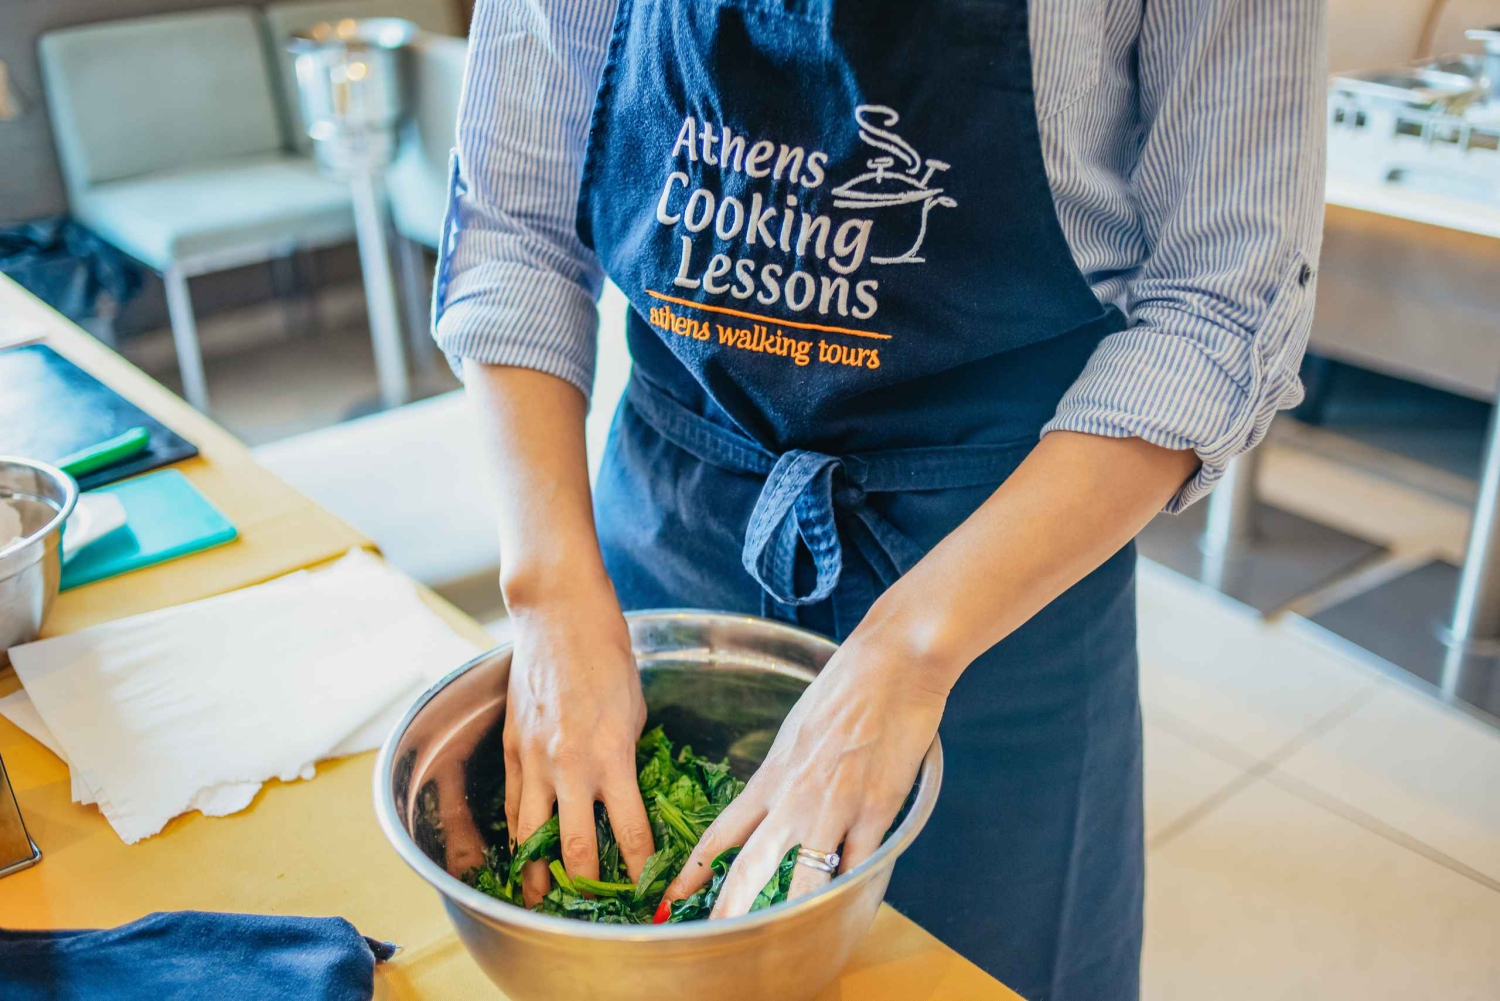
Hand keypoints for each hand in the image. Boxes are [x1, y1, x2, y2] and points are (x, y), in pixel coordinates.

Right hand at [503, 587, 655, 905]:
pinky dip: (519, 831)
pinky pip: (514, 803)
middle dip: (585, 886)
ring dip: (536, 871)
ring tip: (541, 898)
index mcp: (611, 757)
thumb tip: (623, 789)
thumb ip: (625, 756)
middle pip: (573, 847)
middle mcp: (568, 766)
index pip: (628, 833)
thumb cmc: (608, 656)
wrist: (558, 617)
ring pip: (530, 833)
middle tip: (593, 909)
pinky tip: (523, 848)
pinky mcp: (511, 749)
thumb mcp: (633, 711)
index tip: (648, 892)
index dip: (638, 870)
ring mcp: (533, 760)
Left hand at [658, 627, 946, 917]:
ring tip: (777, 941)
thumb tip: (772, 799)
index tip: (673, 896)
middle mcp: (795, 796)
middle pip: (751, 865)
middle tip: (709, 936)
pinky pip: (860, 862)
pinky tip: (846, 904)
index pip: (722, 833)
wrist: (893, 663)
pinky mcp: (878, 809)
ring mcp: (836, 806)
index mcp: (771, 775)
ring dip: (788, 911)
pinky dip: (852, 886)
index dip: (695, 870)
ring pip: (804, 877)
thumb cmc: (845, 686)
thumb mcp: (795, 730)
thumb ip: (782, 772)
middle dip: (727, 908)